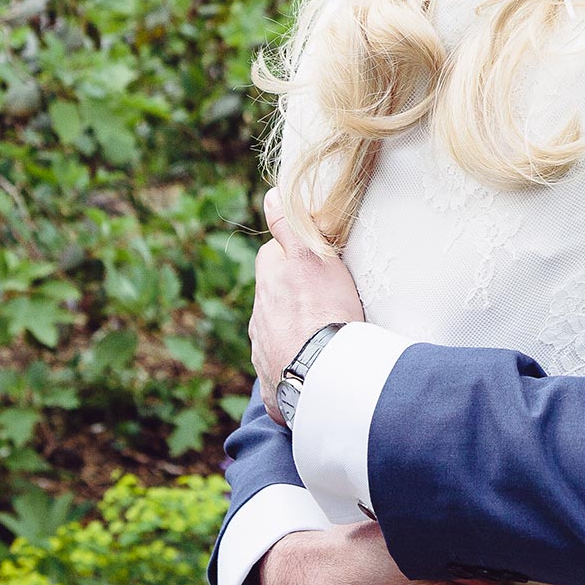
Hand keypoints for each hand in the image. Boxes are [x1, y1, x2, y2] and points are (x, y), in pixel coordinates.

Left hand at [251, 190, 366, 421]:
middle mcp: (259, 321)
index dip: (295, 257)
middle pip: (273, 299)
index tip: (317, 264)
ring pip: (277, 336)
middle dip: (292, 297)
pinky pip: (283, 374)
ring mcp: (264, 355)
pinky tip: (317, 371)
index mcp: (268, 286)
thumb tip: (271, 195)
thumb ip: (288, 225)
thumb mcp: (311, 257)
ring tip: (325, 338)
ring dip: (294, 334)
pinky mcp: (275, 389)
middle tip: (325, 301)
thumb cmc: (323, 310)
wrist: (325, 373)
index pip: (273, 259)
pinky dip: (296, 370)